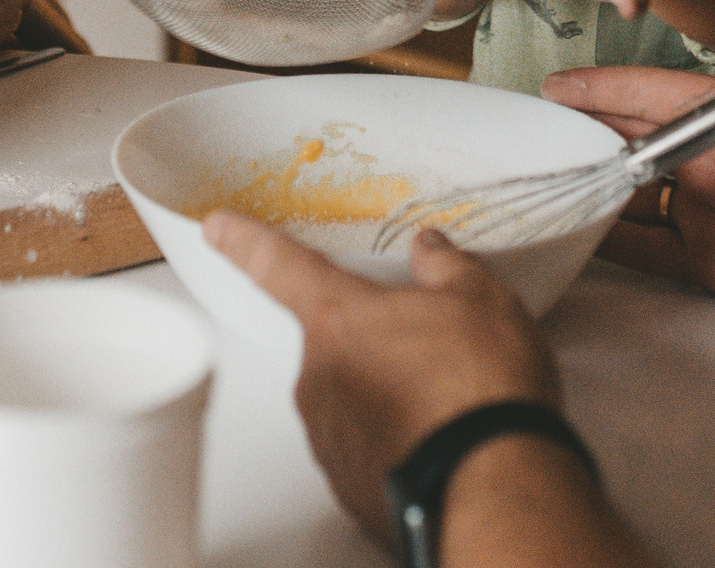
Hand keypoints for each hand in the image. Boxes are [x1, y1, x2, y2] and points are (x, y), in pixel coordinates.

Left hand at [205, 212, 557, 530]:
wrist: (495, 486)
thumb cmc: (482, 391)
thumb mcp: (480, 300)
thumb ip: (445, 266)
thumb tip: (430, 251)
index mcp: (339, 319)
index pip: (278, 265)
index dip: (246, 241)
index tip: (219, 228)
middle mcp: (320, 376)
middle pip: (336, 340)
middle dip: (375, 340)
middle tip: (432, 349)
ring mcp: (329, 435)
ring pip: (350, 396)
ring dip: (387, 393)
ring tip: (448, 400)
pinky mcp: (348, 483)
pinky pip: (364, 447)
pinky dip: (394, 440)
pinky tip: (438, 439)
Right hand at [544, 55, 714, 335]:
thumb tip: (706, 71)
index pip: (650, 95)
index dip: (601, 90)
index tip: (552, 88)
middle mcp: (712, 160)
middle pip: (629, 145)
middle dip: (581, 138)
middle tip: (527, 139)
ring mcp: (709, 211)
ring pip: (631, 199)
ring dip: (590, 191)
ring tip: (537, 187)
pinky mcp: (712, 261)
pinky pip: (649, 251)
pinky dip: (611, 245)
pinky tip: (574, 237)